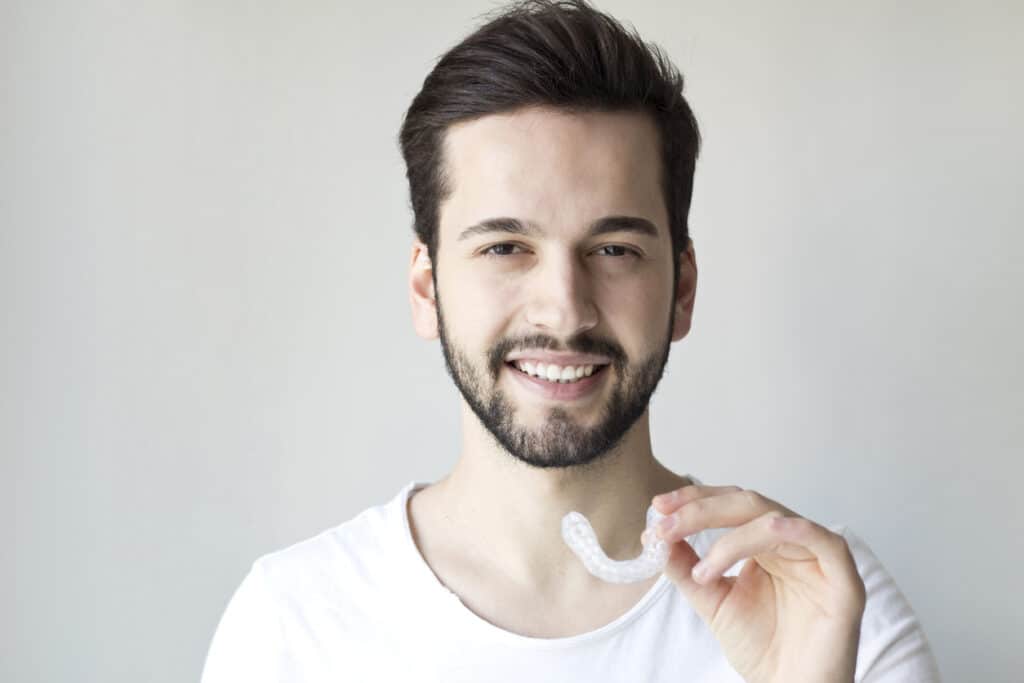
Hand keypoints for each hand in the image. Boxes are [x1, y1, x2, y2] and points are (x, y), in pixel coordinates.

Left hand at [646, 484, 866, 682]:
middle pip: (748, 504)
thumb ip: (686, 568)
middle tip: (665, 526)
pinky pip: (826, 542)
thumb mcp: (712, 600)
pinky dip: (795, 530)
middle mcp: (792, 543)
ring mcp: (819, 559)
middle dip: (702, 510)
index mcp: (764, 543)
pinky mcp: (844, 582)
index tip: (658, 507)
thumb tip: (654, 536)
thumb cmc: (762, 648)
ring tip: (702, 571)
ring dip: (731, 538)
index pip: (730, 504)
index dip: (695, 499)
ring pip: (775, 520)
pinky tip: (769, 530)